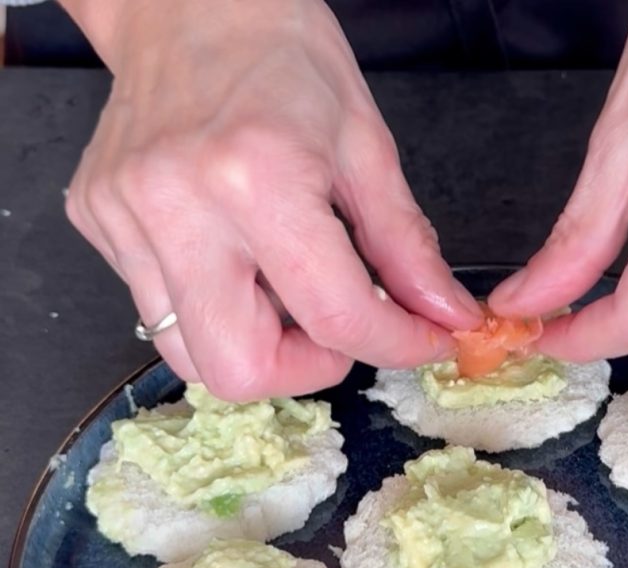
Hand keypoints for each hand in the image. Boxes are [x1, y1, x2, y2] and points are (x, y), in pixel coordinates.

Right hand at [63, 0, 478, 398]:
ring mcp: (125, 216)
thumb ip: (408, 248)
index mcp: (256, 177)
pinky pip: (160, 311)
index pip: (335, 318)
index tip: (419, 341)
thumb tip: (446, 318)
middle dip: (305, 370)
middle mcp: (178, 205)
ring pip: (189, 358)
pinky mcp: (98, 221)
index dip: (394, 346)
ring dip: (256, 349)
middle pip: (239, 371)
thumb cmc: (281, 54)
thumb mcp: (366, 146)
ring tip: (285, 290)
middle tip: (334, 328)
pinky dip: (216, 308)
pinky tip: (239, 258)